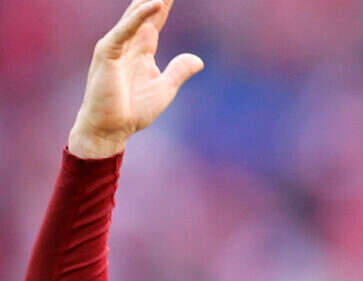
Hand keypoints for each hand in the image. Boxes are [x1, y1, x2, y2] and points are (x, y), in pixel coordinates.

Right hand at [68, 0, 203, 158]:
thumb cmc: (133, 110)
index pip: (156, 19)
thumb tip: (198, 60)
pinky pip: (125, 30)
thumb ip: (179, 71)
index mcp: (142, 49)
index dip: (165, 3)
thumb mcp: (165, 89)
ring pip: (135, 14)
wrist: (111, 129)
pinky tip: (154, 4)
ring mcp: (116, 46)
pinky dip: (139, 17)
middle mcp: (128, 42)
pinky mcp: (108, 53)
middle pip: (144, 10)